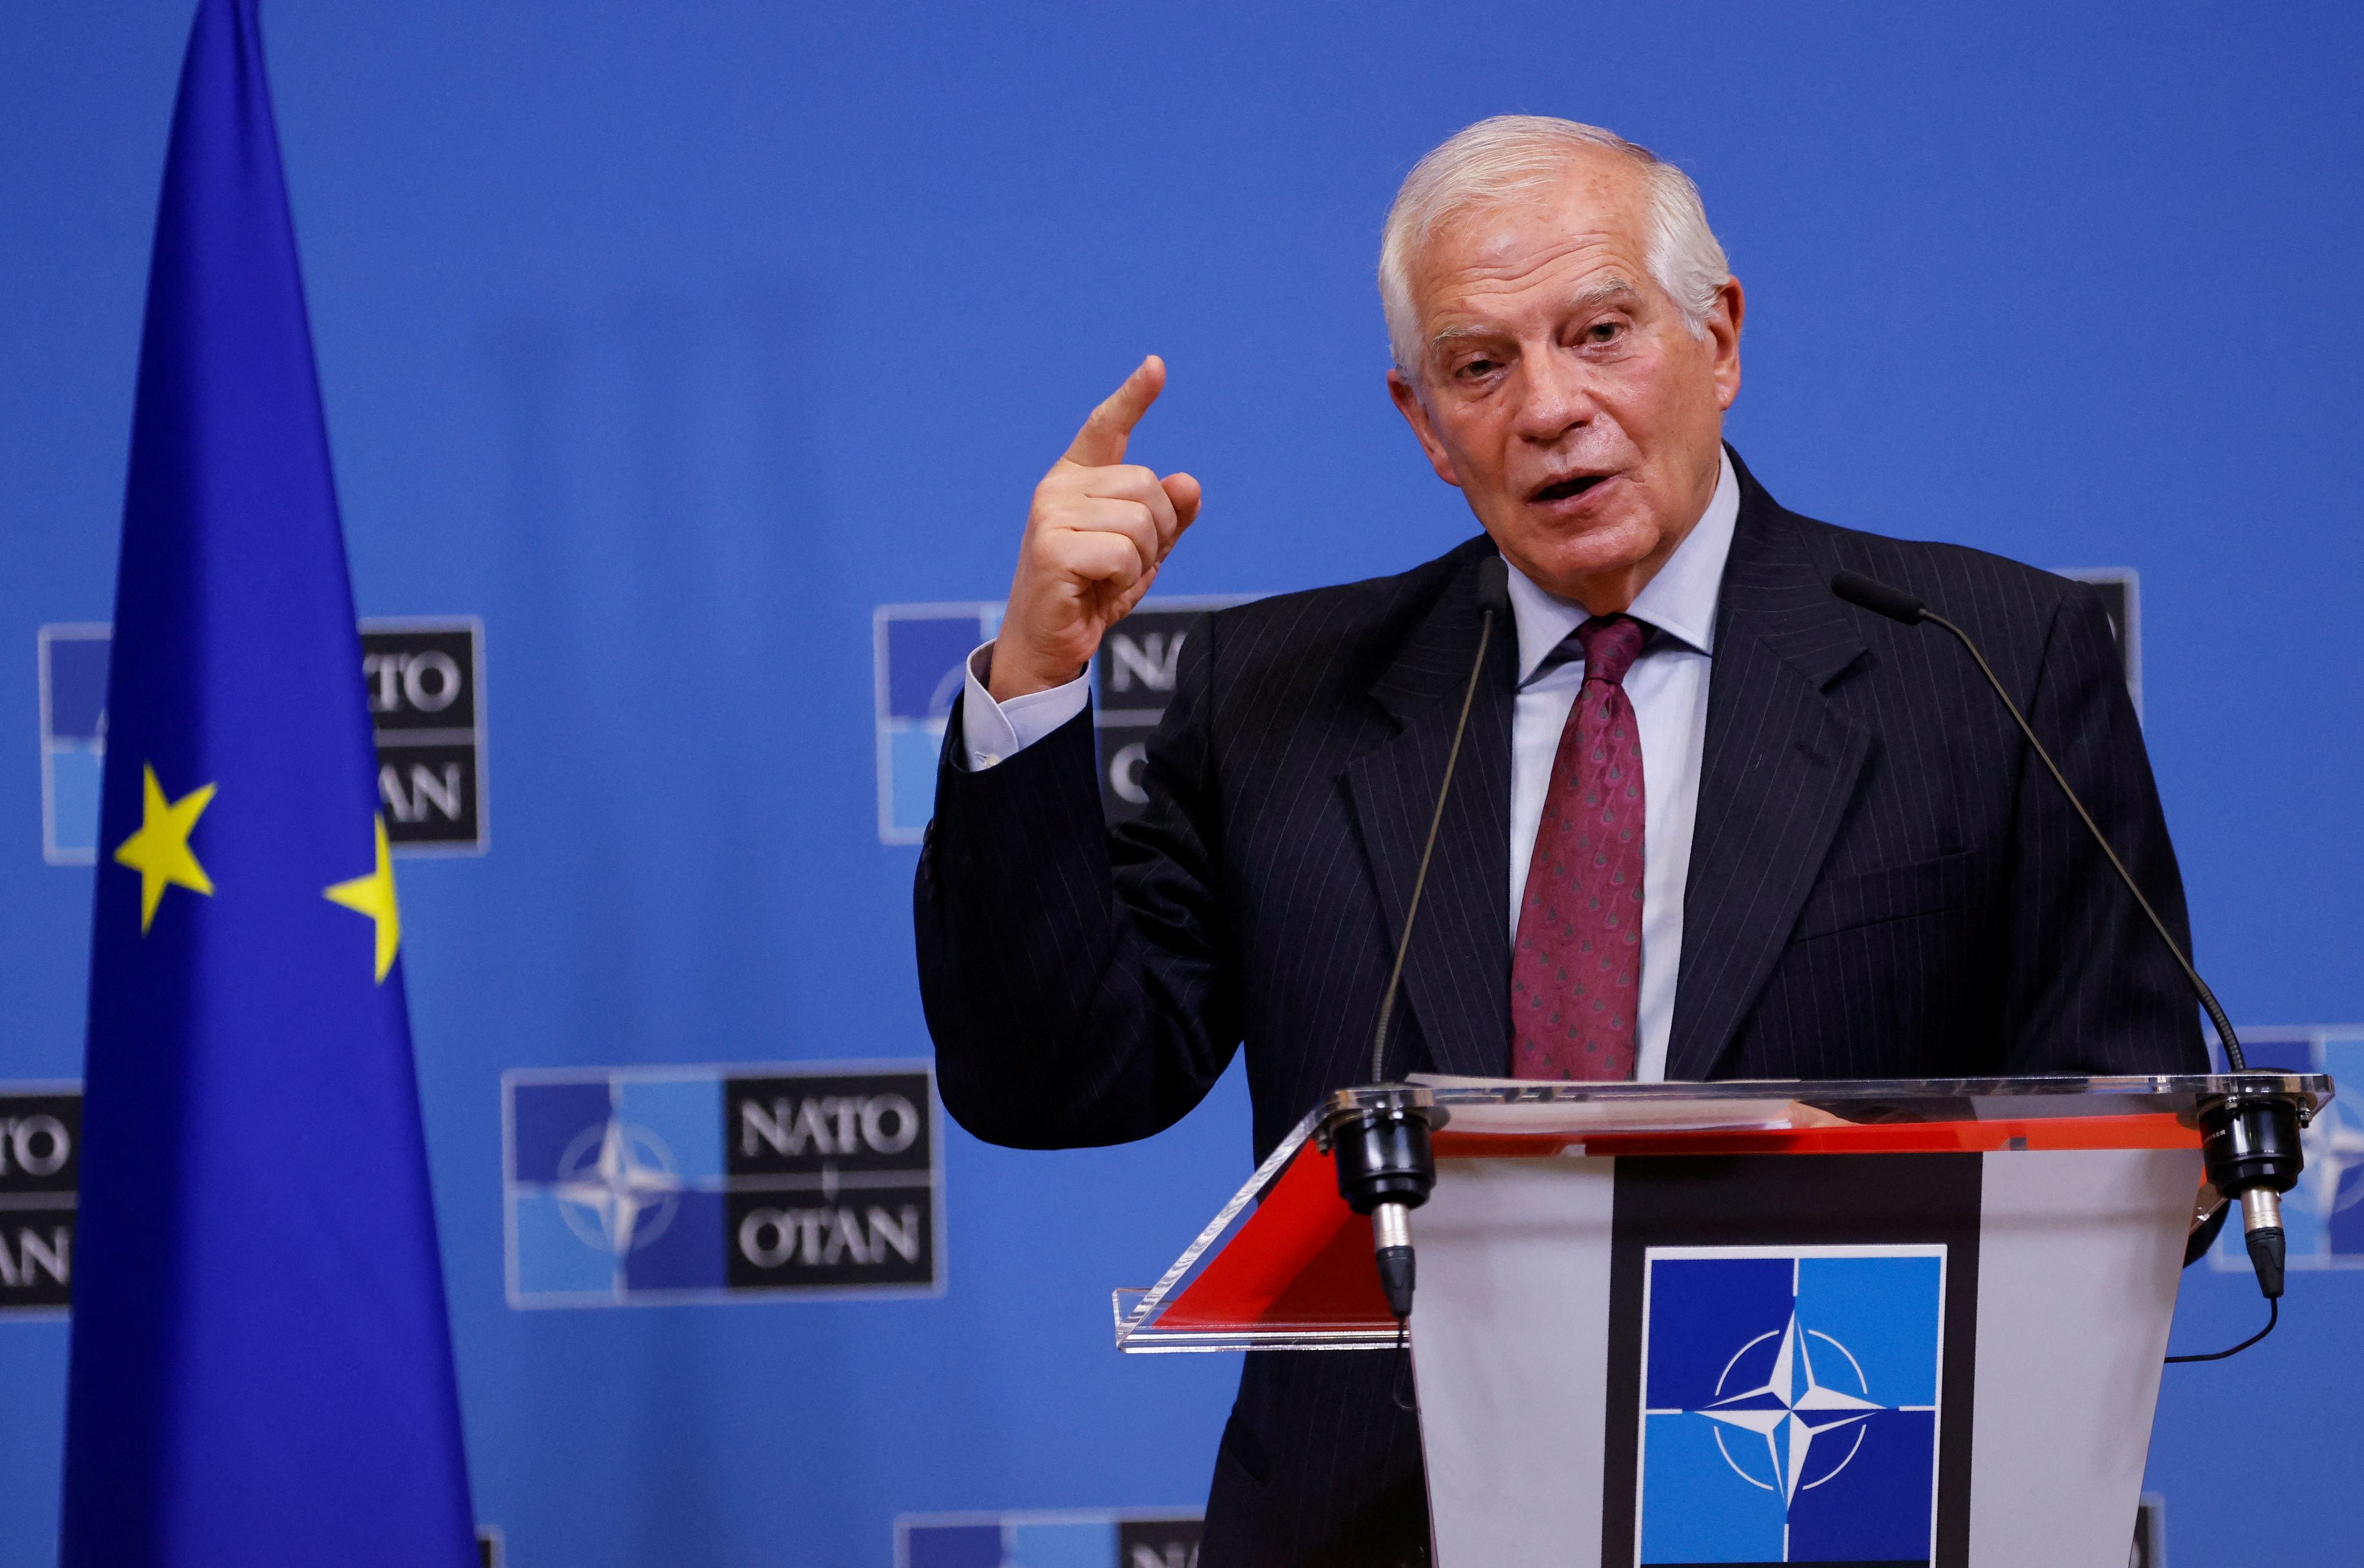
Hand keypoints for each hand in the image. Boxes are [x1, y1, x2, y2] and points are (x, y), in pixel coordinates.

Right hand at [989, 355, 1202, 701]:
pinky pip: (1123, 552)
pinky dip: (1126, 577)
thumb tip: (1188, 483)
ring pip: (1141, 520)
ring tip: (1111, 577)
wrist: (1050, 643)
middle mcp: (1059, 487)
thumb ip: (1168, 517)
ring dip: (1142, 558)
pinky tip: (1098, 587)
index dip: (1133, 397)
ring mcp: (1050, 514)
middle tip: (1129, 562)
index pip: (1107, 428)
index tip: (1156, 366)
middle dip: (1158, 530)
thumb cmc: (1093, 591)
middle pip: (1148, 486)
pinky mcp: (1051, 548)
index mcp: (1077, 478)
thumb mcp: (1142, 551)